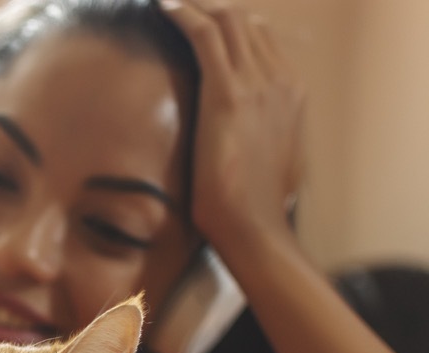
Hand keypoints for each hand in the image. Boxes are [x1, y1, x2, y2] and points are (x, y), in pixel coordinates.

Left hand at [160, 0, 303, 254]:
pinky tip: (163, 6)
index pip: (260, 38)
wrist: (256, 228)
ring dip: (194, 5)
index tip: (199, 19)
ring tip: (167, 2)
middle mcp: (280, 80)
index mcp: (292, 92)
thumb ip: (262, 137)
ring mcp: (258, 84)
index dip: (229, 23)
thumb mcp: (270, 161)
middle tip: (177, 5)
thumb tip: (246, 141)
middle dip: (209, 7)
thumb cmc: (255, 208)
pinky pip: (206, 35)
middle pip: (244, 21)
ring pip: (227, 20)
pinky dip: (183, 13)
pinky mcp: (229, 95)